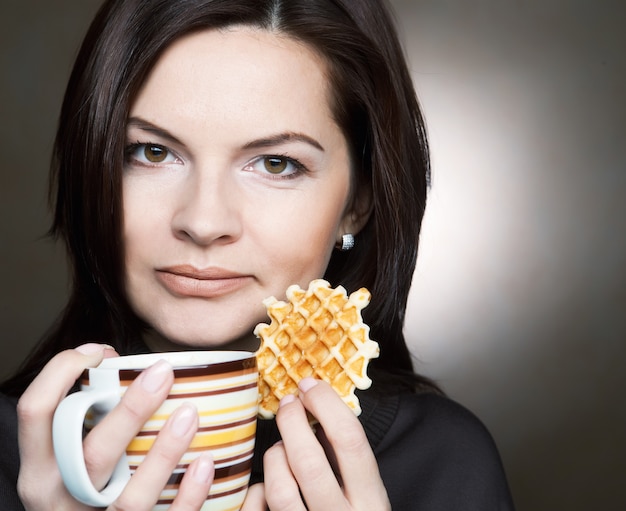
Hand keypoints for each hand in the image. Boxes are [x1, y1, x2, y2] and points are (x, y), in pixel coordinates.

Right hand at [16, 343, 213, 510]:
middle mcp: (62, 499)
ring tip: (190, 414)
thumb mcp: (64, 459)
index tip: (96, 351)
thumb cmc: (78, 489)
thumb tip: (122, 362)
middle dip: (129, 410)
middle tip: (163, 372)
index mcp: (41, 470)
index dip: (61, 371)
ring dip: (164, 453)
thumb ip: (84, 418)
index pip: (36, 411)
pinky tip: (205, 462)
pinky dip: (188, 494)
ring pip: (130, 496)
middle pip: (93, 454)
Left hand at [245, 378, 390, 510]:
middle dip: (292, 423)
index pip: (351, 441)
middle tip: (288, 403)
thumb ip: (348, 461)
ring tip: (279, 446)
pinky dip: (258, 490)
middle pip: (310, 461)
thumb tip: (317, 407)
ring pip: (280, 489)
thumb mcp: (365, 495)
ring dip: (274, 456)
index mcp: (372, 501)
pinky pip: (263, 509)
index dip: (327, 406)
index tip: (311, 386)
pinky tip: (265, 481)